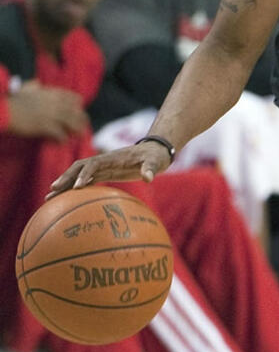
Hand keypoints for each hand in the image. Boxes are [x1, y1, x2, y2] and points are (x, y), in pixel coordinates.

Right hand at [6, 81, 87, 140]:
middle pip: (78, 112)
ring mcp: (51, 114)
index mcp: (52, 94)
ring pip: (73, 124)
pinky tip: (58, 143)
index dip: (78, 107)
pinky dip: (61, 140)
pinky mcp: (45, 126)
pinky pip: (61, 135)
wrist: (4, 111)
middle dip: (82, 121)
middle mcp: (55, 103)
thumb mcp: (25, 89)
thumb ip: (34, 86)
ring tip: (75, 137)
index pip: (76, 98)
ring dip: (76, 132)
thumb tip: (36, 83)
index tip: (77, 114)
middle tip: (81, 129)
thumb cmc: (13, 101)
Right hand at [47, 142, 172, 197]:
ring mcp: (102, 167)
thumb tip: (149, 177)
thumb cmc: (155, 157)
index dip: (84, 174)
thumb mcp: (155, 162)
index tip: (77, 187)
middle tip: (53, 190)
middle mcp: (103, 161)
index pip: (93, 164)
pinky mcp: (104, 173)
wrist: (155, 152)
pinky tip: (64, 200)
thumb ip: (150, 168)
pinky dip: (74, 189)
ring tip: (49, 198)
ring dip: (64, 184)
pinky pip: (85, 181)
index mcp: (112, 158)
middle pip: (78, 168)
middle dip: (65, 178)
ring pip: (78, 175)